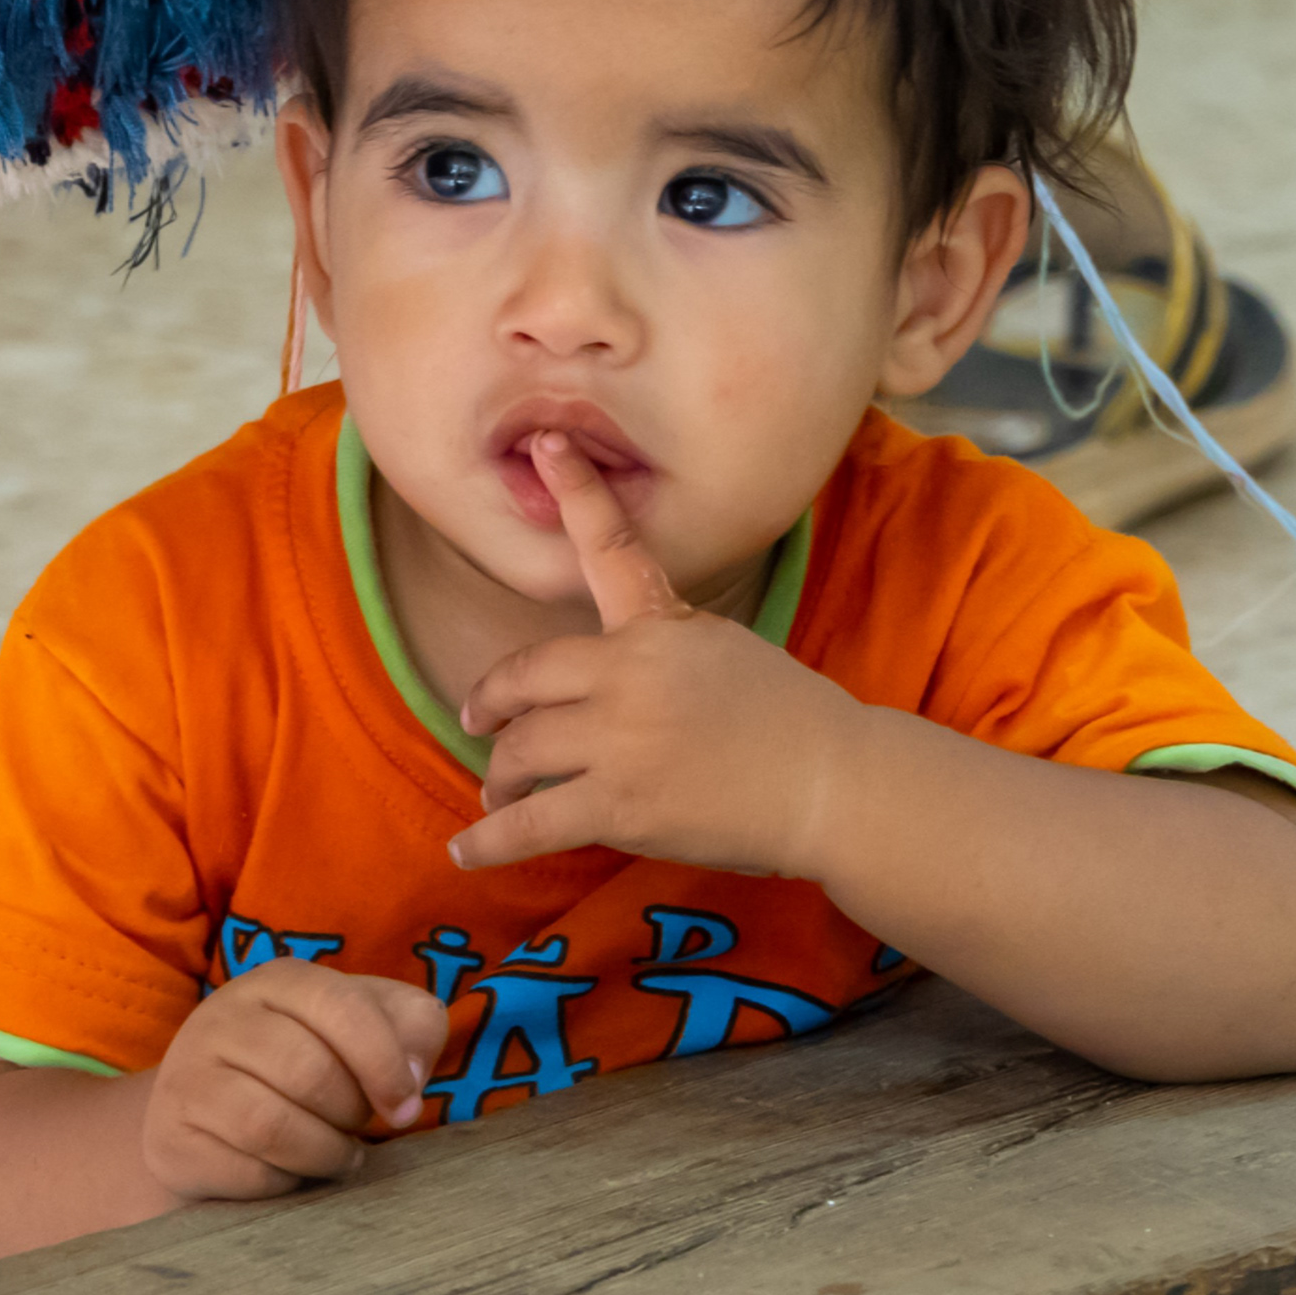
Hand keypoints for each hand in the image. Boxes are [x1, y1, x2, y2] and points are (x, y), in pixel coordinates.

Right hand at [144, 958, 449, 1201]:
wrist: (208, 1115)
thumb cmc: (309, 1065)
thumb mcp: (366, 1029)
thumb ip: (412, 1028)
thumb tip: (412, 1074)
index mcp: (279, 981)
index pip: (341, 1006)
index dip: (385, 1063)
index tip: (406, 1107)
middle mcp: (222, 1017)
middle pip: (309, 1072)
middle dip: (351, 1113)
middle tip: (355, 1126)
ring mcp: (187, 1077)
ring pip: (272, 1127)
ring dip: (324, 1154)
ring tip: (334, 1154)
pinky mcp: (171, 1138)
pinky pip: (246, 1172)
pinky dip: (284, 1183)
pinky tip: (288, 1172)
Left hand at [448, 431, 863, 875]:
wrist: (830, 782)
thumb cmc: (783, 718)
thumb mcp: (719, 648)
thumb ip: (654, 641)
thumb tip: (594, 670)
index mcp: (660, 627)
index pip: (611, 548)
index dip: (577, 491)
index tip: (546, 444)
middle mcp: (631, 674)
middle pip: (523, 678)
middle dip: (492, 704)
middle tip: (480, 720)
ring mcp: (622, 741)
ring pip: (519, 752)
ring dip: (500, 775)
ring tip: (498, 789)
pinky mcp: (621, 806)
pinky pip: (529, 823)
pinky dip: (488, 840)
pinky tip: (464, 850)